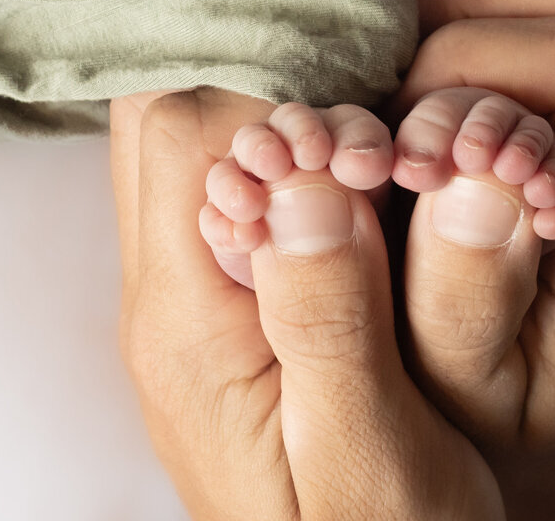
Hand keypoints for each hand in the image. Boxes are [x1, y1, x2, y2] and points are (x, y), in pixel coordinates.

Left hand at [110, 88, 503, 519]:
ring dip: (294, 139)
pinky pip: (246, 200)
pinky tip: (366, 197)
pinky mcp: (242, 308)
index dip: (275, 113)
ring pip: (207, 157)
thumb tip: (305, 181)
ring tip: (381, 173)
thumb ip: (329, 318)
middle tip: (373, 154)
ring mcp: (201, 302)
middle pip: (172, 134)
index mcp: (190, 328)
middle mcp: (173, 304)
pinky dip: (305, 174)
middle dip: (273, 106)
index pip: (182, 142)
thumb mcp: (366, 448)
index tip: (369, 155)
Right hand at [390, 0, 554, 518]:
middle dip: (469, 23)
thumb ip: (463, 289)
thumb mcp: (462, 385)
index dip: (464, 72)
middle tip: (407, 111)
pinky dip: (502, 19)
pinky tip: (459, 89)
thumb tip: (467, 164)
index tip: (405, 152)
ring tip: (425, 95)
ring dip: (485, 11)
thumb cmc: (501, 410)